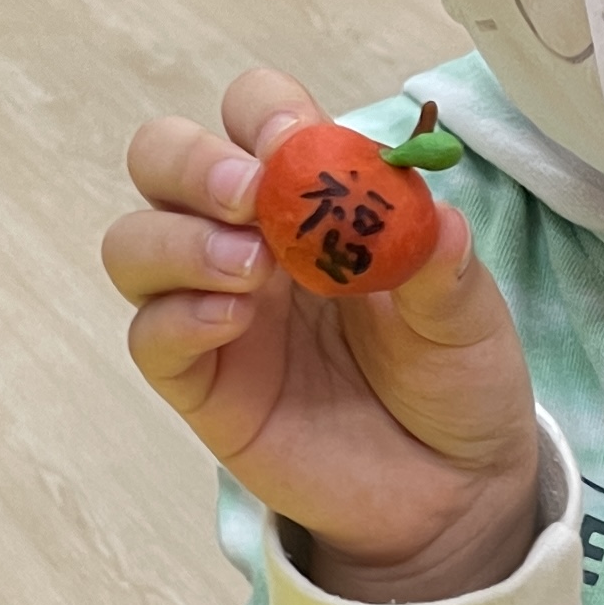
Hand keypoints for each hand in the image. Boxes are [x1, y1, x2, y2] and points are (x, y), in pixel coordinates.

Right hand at [104, 70, 540, 602]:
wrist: (451, 489)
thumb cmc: (454, 379)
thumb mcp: (469, 318)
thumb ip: (443, 268)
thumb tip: (434, 219)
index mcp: (312, 198)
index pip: (253, 116)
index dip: (263, 114)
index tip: (296, 145)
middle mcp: (248, 239)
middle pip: (163, 160)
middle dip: (192, 161)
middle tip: (248, 196)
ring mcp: (214, 310)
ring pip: (134, 243)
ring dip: (178, 238)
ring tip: (252, 269)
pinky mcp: (200, 383)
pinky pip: (149, 336)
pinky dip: (178, 317)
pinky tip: (235, 322)